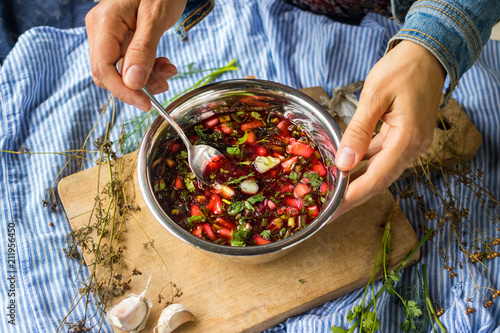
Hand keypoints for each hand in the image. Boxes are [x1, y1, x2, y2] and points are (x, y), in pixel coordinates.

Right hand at [85, 0, 186, 109]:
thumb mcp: (156, 18)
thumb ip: (143, 50)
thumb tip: (132, 83)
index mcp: (104, 23)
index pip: (103, 69)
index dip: (123, 91)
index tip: (146, 104)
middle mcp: (101, 30)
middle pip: (110, 73)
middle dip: (137, 85)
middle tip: (164, 84)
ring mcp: (109, 34)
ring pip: (120, 70)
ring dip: (145, 78)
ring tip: (169, 71)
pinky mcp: (121, 37)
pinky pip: (128, 62)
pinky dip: (147, 68)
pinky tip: (164, 64)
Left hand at [334, 40, 445, 215]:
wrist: (427, 53)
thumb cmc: (402, 68)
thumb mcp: (374, 96)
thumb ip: (358, 131)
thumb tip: (344, 163)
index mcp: (408, 139)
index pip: (378, 177)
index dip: (354, 196)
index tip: (333, 210)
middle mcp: (413, 147)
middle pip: (379, 180)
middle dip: (353, 197)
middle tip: (328, 212)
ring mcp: (411, 143)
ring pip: (380, 171)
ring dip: (357, 183)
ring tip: (333, 194)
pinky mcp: (405, 137)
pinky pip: (382, 156)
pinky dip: (364, 165)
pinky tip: (346, 169)